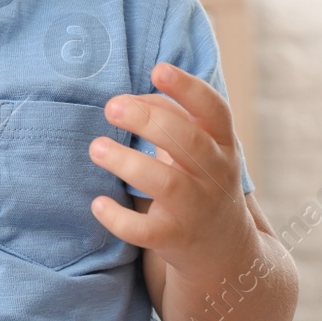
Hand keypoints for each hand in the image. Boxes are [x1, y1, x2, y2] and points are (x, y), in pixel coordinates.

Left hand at [86, 62, 255, 278]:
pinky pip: (146, 231)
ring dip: (127, 163)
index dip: (188, 88)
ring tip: (96, 148)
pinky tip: (97, 203)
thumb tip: (128, 98)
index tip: (158, 69)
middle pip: (188, 141)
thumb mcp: (198, 146)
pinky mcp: (176, 239)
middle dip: (148, 120)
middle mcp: (215, 174)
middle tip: (111, 108)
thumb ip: (168, 115)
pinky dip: (119, 218)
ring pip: (166, 184)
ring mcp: (197, 208)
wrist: (225, 251)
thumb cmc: (200, 180)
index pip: (214, 110)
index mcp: (222, 144)